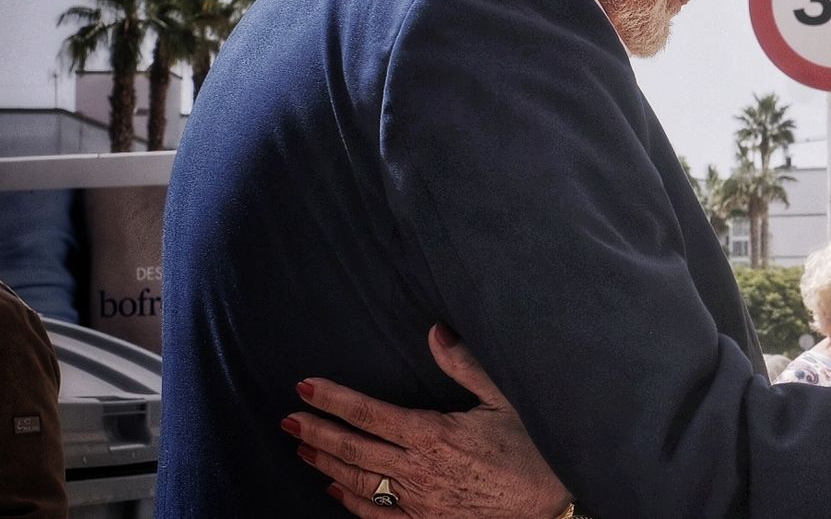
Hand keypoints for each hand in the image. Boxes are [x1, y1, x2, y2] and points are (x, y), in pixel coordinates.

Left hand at [283, 324, 571, 517]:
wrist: (543, 508)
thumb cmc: (526, 450)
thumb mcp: (502, 400)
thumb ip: (465, 366)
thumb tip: (436, 331)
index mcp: (432, 434)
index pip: (369, 414)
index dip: (333, 400)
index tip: (305, 387)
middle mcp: (417, 470)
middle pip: (353, 449)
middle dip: (316, 433)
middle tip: (287, 419)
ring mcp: (416, 502)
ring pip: (358, 482)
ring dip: (326, 464)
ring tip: (301, 449)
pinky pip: (376, 516)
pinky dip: (350, 503)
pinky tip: (333, 490)